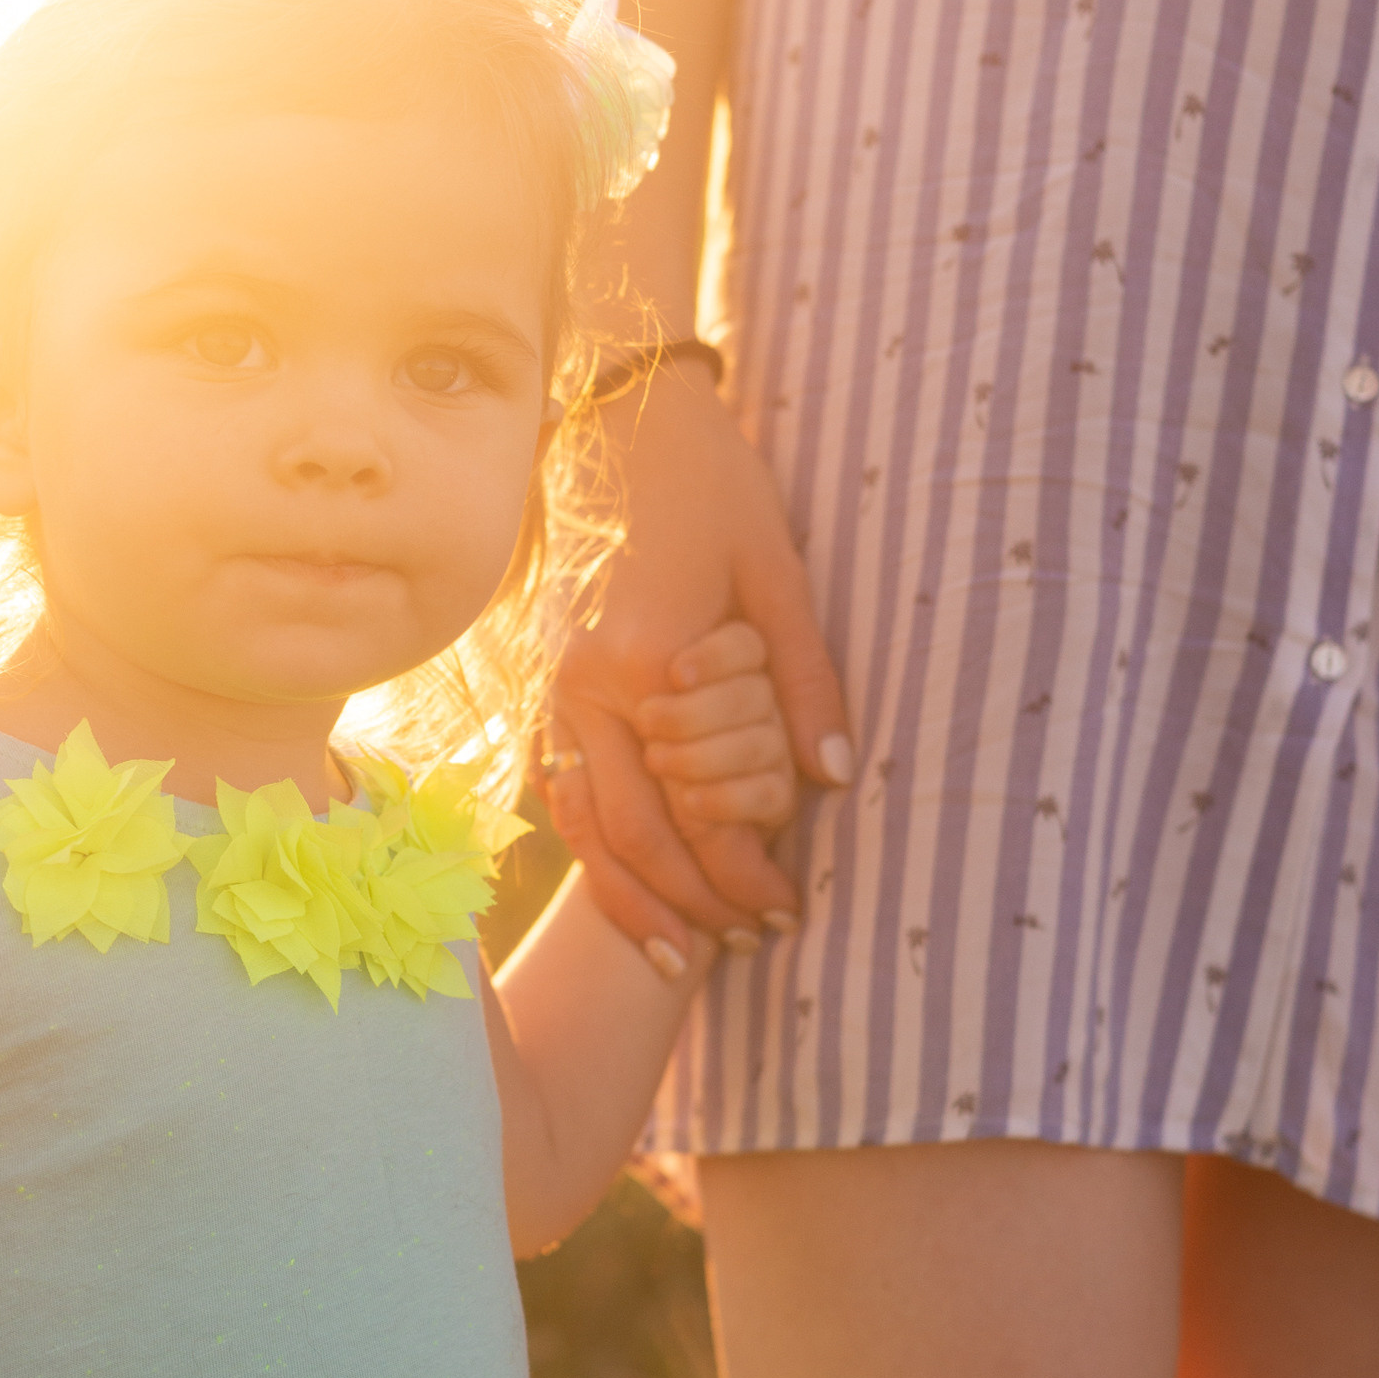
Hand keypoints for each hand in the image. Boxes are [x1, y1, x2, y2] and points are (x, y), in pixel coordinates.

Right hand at [544, 369, 853, 959]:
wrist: (620, 425)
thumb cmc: (713, 490)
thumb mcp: (779, 577)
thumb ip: (805, 682)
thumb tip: (835, 780)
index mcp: (647, 663)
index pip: (696, 807)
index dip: (744, 871)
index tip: (789, 907)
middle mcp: (587, 689)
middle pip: (634, 837)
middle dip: (692, 905)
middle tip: (750, 943)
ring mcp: (553, 690)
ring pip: (583, 828)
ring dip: (632, 897)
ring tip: (680, 952)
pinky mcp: (543, 686)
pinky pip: (561, 792)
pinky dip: (592, 851)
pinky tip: (626, 890)